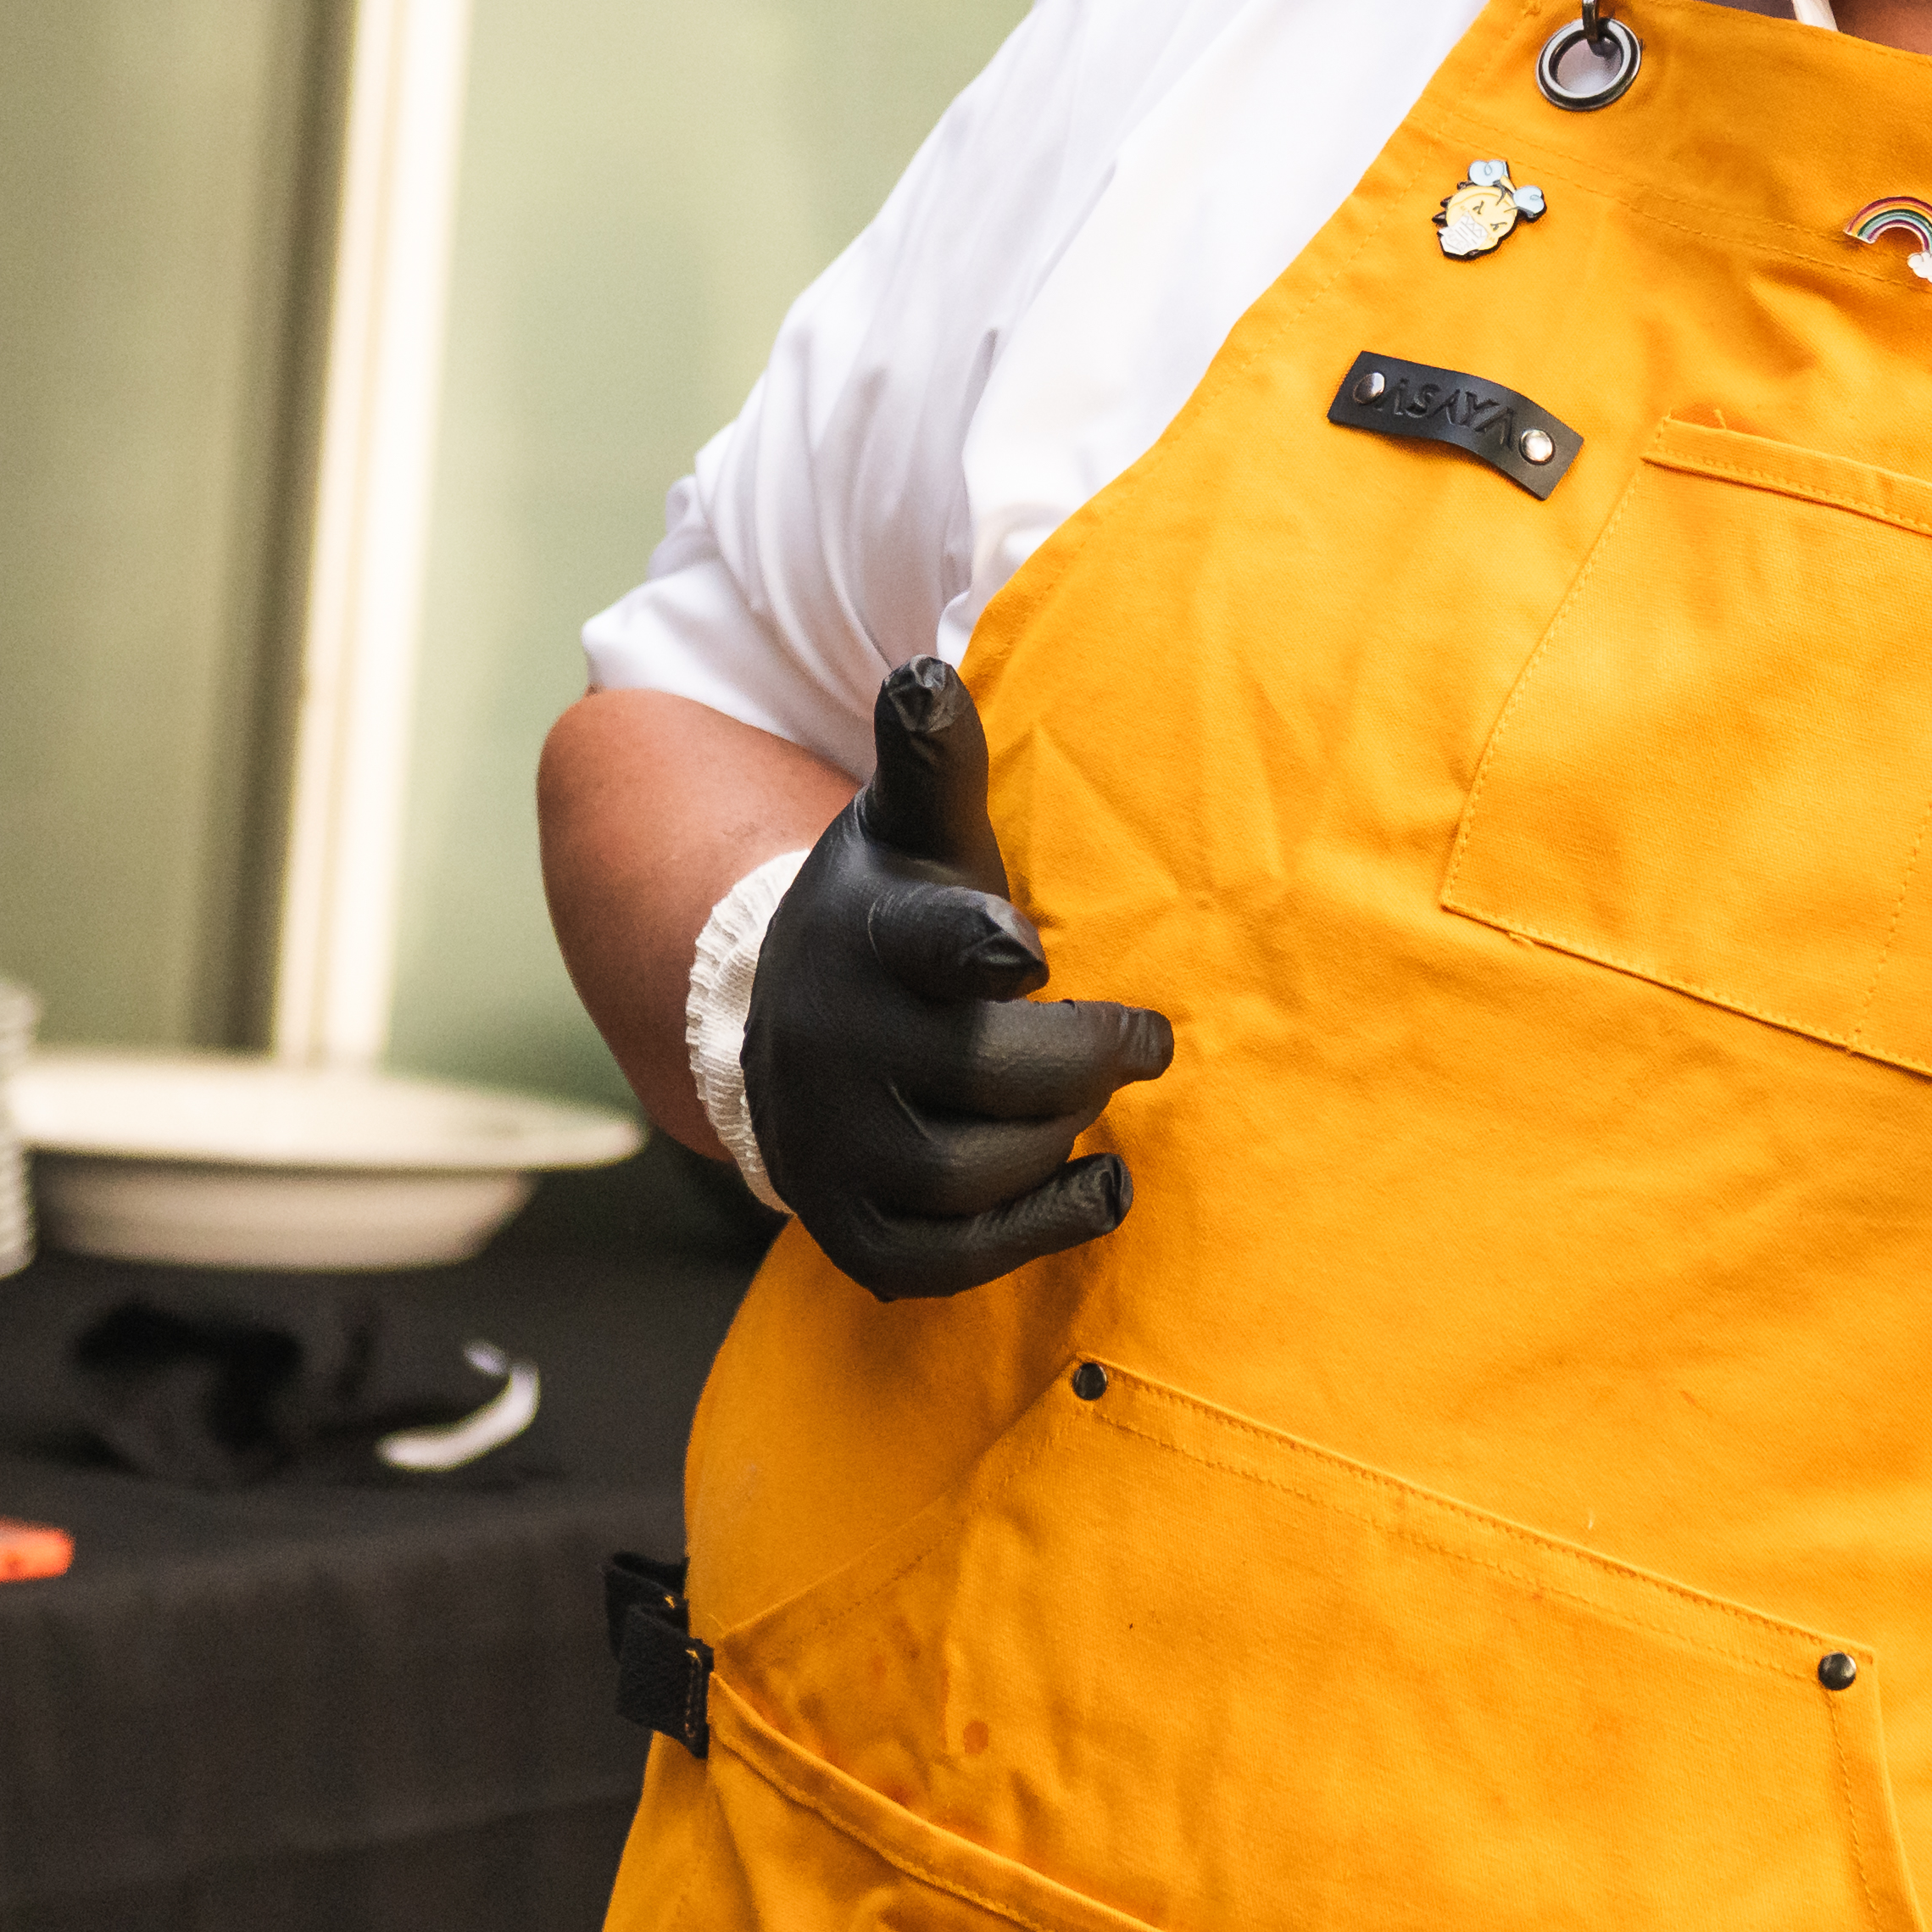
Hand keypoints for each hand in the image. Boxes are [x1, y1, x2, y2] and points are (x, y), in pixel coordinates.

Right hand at [751, 662, 1173, 1301]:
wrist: (788, 1027)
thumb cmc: (894, 920)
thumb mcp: (911, 836)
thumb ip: (933, 762)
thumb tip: (924, 673)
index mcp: (866, 937)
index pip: (922, 945)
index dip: (974, 949)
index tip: (1024, 953)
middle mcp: (834, 1044)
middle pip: (986, 1071)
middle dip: (1084, 1061)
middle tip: (1143, 1040)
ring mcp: (833, 1146)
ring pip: (974, 1168)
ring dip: (1063, 1138)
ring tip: (1093, 1099)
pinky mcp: (853, 1229)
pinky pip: (952, 1258)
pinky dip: (1038, 1230)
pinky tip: (1098, 1186)